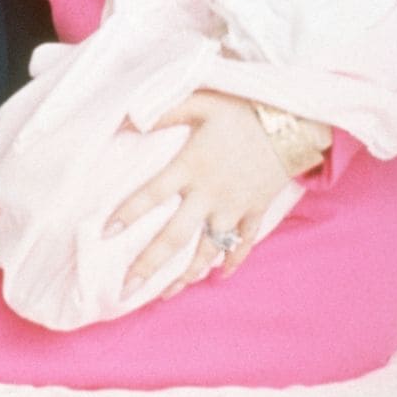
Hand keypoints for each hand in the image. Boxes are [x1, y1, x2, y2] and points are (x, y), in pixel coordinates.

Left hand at [108, 91, 289, 300]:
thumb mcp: (201, 102)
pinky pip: (243, 244)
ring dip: (185, 275)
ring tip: (165, 295)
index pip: (153, 194)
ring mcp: (234, 207)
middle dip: (149, 265)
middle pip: (174, 236)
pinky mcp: (255, 210)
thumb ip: (165, 111)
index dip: (129, 212)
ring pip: (207, 250)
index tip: (105, 232)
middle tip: (126, 289)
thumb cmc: (242, 108)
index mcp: (192, 166)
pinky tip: (220, 276)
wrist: (291, 121)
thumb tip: (129, 118)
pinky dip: (232, 261)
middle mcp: (209, 194)